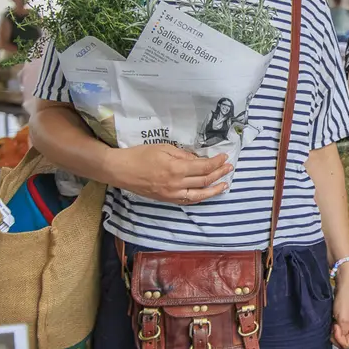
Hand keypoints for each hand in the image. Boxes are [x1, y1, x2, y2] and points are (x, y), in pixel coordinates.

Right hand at [107, 144, 231, 203]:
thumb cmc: (140, 155)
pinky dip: (200, 197)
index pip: (203, 167)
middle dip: (219, 174)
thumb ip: (183, 155)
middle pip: (204, 180)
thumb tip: (198, 159)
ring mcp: (171, 194)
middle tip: (229, 167)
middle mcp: (176, 184)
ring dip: (214, 189)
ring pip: (199, 194)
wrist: (120, 170)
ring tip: (225, 184)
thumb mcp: (163, 147)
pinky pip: (188, 200)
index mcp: (176, 168)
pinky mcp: (166, 199)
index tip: (224, 157)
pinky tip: (207, 193)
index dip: (216, 162)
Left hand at [331, 269, 348, 348]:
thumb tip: (338, 341)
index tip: (335, 326)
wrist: (344, 283)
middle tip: (333, 323)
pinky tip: (331, 319)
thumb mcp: (343, 319)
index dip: (339, 338)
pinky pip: (338, 328)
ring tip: (332, 320)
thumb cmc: (345, 299)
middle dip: (336, 336)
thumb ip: (341, 333)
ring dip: (334, 331)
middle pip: (344, 341)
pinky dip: (333, 326)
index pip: (347, 344)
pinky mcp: (344, 318)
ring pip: (340, 335)